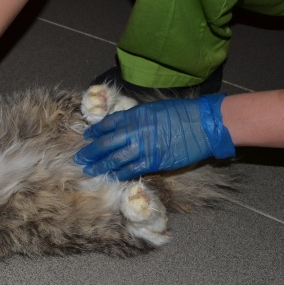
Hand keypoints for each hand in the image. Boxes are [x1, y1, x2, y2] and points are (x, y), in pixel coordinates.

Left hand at [75, 94, 234, 179]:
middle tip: (79, 158)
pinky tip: (110, 177)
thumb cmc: (182, 113)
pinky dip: (119, 174)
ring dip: (100, 165)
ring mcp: (143, 148)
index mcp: (135, 115)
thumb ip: (137, 117)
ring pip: (115, 159)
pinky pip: (131, 169)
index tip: (87, 137)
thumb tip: (122, 125)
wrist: (204, 124)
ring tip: (89, 170)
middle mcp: (135, 131)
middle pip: (106, 143)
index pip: (108, 124)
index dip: (95, 131)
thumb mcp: (155, 108)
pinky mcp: (153, 162)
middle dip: (90, 152)